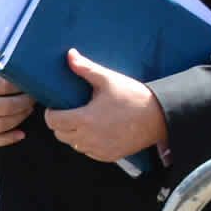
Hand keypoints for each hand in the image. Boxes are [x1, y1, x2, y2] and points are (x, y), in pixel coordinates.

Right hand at [0, 51, 33, 146]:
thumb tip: (10, 63)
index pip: (2, 85)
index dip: (19, 85)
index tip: (28, 81)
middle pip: (5, 106)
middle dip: (23, 102)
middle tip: (33, 96)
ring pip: (2, 124)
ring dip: (19, 117)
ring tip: (28, 109)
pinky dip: (10, 138)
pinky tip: (20, 134)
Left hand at [44, 48, 167, 161]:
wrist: (159, 117)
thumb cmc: (132, 96)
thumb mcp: (108, 79)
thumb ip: (86, 68)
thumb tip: (69, 54)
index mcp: (85, 119)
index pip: (53, 122)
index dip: (51, 113)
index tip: (56, 105)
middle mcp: (90, 138)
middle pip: (60, 135)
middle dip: (60, 123)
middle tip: (68, 111)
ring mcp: (100, 150)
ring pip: (73, 145)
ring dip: (72, 134)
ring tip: (81, 119)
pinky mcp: (109, 156)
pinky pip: (88, 152)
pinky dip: (87, 143)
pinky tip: (94, 130)